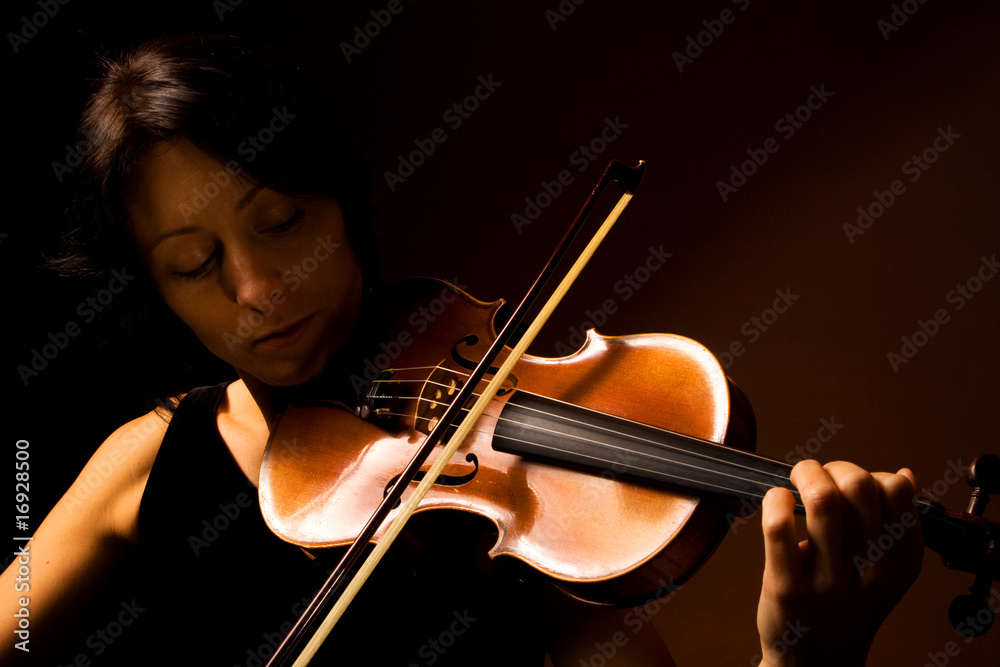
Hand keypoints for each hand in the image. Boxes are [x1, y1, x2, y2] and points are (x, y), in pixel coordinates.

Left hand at [755, 460, 922, 666]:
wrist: (816, 664)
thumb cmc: (846, 607)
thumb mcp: (885, 571)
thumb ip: (895, 525)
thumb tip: (904, 475)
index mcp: (900, 563)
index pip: (896, 491)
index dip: (869, 473)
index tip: (849, 484)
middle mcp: (869, 572)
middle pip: (858, 486)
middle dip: (832, 468)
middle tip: (816, 478)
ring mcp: (827, 581)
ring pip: (821, 499)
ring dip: (804, 474)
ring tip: (795, 482)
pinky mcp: (786, 587)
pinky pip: (779, 526)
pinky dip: (774, 499)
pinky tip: (776, 501)